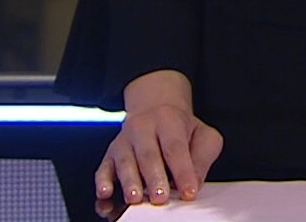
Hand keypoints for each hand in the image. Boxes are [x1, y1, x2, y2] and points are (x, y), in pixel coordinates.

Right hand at [95, 91, 223, 205]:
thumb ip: (203, 156)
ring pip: (124, 162)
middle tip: (161, 197)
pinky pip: (104, 168)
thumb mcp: (202, 134)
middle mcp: (142, 128)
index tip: (189, 191)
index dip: (182, 171)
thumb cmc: (180, 128)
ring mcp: (124, 141)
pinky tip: (105, 193)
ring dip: (129, 182)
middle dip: (154, 177)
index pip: (175, 147)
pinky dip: (103, 181)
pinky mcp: (110, 155)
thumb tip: (195, 181)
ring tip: (136, 198)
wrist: (155, 108)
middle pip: (148, 154)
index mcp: (168, 120)